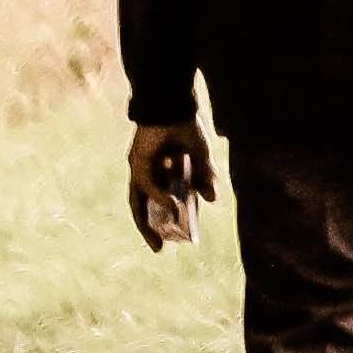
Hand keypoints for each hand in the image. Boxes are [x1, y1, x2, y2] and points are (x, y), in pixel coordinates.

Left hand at [128, 121, 215, 251]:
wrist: (175, 102)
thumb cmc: (184, 125)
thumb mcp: (199, 157)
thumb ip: (205, 178)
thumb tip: (214, 201)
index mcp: (155, 170)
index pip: (150, 202)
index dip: (156, 221)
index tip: (165, 242)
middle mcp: (143, 171)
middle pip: (139, 206)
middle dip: (147, 229)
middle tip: (159, 249)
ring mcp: (138, 166)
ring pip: (138, 201)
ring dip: (148, 222)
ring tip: (163, 239)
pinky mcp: (138, 160)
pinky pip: (147, 184)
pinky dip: (159, 197)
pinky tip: (173, 207)